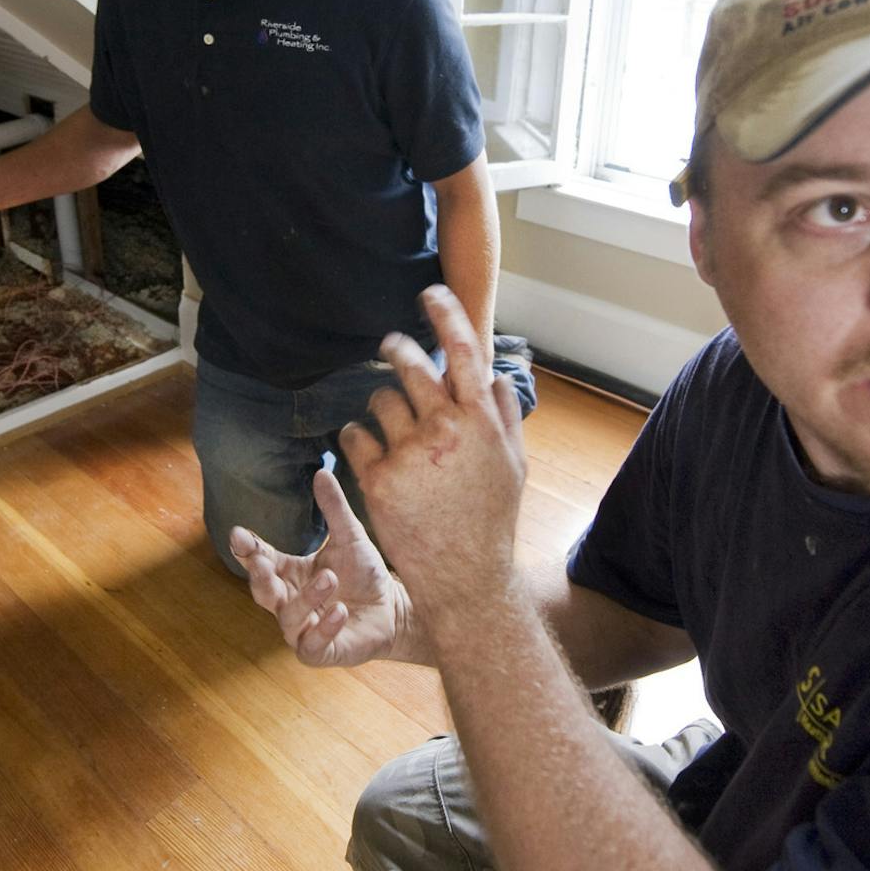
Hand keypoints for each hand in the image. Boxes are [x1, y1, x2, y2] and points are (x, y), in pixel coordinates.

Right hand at [232, 470, 414, 667]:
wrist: (395, 609)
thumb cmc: (364, 574)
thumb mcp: (350, 537)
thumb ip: (334, 509)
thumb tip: (322, 472)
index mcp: (290, 573)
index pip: (261, 560)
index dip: (248, 550)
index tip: (239, 534)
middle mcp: (289, 601)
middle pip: (263, 592)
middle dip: (260, 579)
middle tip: (265, 564)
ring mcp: (302, 630)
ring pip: (289, 618)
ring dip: (306, 599)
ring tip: (329, 578)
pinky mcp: (320, 652)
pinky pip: (311, 646)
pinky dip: (324, 629)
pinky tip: (340, 611)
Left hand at [341, 286, 526, 635]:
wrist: (465, 577)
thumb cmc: (491, 520)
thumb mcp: (513, 465)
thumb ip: (503, 415)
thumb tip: (496, 375)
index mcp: (481, 421)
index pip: (464, 351)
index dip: (446, 314)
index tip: (430, 293)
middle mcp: (446, 429)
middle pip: (411, 365)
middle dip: (397, 349)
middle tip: (391, 347)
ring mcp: (411, 454)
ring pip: (379, 400)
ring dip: (379, 405)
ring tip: (388, 428)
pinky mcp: (379, 479)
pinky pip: (355, 436)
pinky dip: (357, 437)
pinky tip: (367, 451)